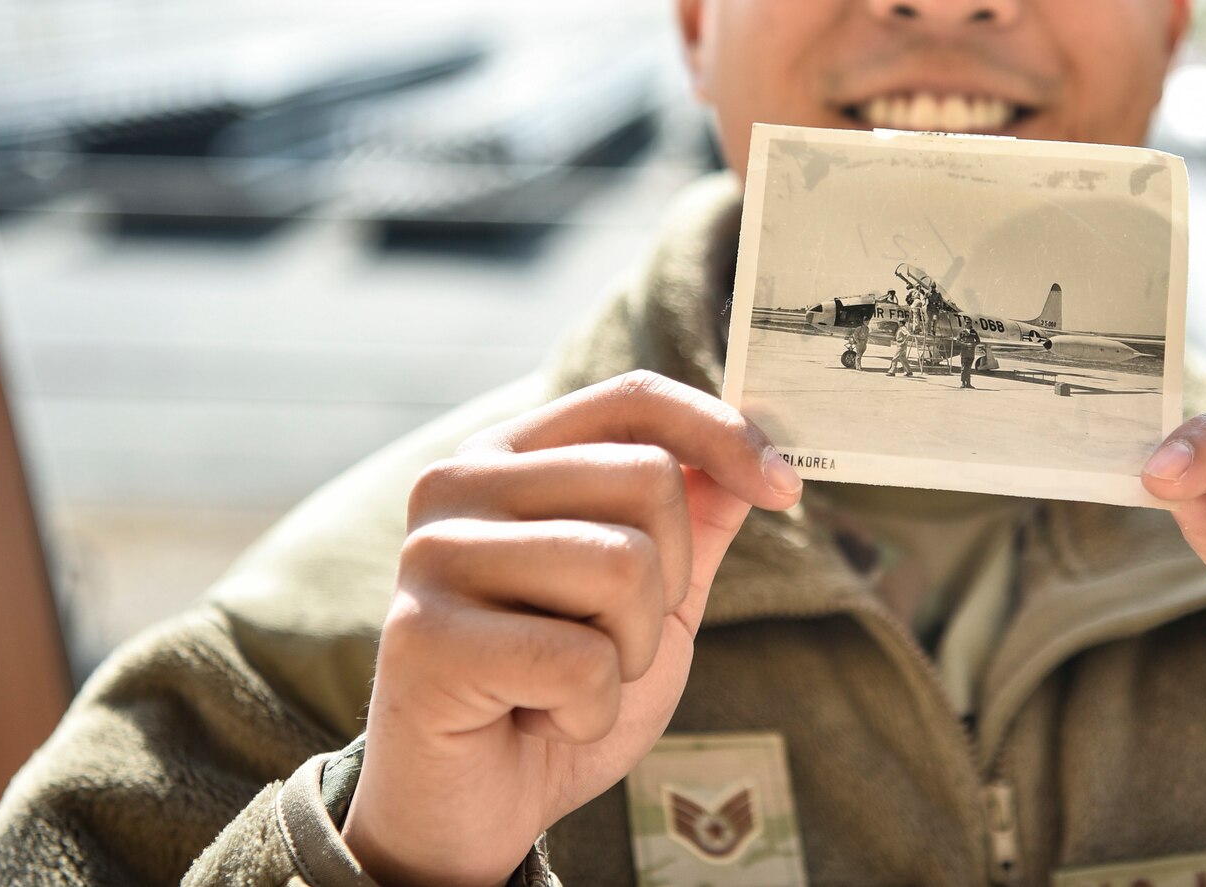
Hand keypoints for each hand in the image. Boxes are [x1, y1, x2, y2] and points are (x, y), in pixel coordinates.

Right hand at [342, 371, 801, 886]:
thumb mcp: (654, 596)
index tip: (784, 489)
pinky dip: (588, 710)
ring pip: (623, 566)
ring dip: (629, 653)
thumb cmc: (559, 690)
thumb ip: (695, 517)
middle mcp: (456, 483)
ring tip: (570, 681)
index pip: (634, 400)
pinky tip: (538, 717)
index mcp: (509, 455)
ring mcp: (431, 555)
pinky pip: (580, 660)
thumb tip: (755, 448)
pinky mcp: (422, 637)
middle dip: (668, 585)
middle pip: (648, 479)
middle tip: (611, 641)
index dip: (723, 432)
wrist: (479, 806)